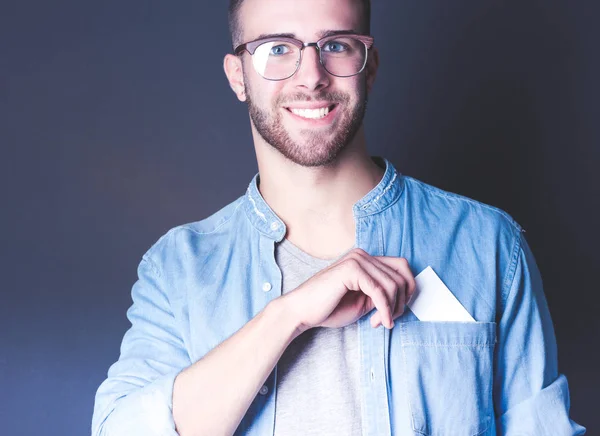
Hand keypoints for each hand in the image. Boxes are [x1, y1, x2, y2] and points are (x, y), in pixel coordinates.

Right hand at [279, 248, 415, 334]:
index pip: (401, 267)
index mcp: (365, 259)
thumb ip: (381, 294)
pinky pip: (379, 291)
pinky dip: (384, 309)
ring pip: (393, 284)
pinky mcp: (351, 270)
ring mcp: (356, 260)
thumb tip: (403, 297)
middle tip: (388, 319)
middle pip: (401, 276)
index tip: (396, 310)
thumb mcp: (363, 300)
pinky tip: (379, 321)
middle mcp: (362, 255)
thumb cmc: (329, 308)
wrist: (302, 311)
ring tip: (380, 322)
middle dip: (400, 302)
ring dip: (391, 308)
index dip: (407, 289)